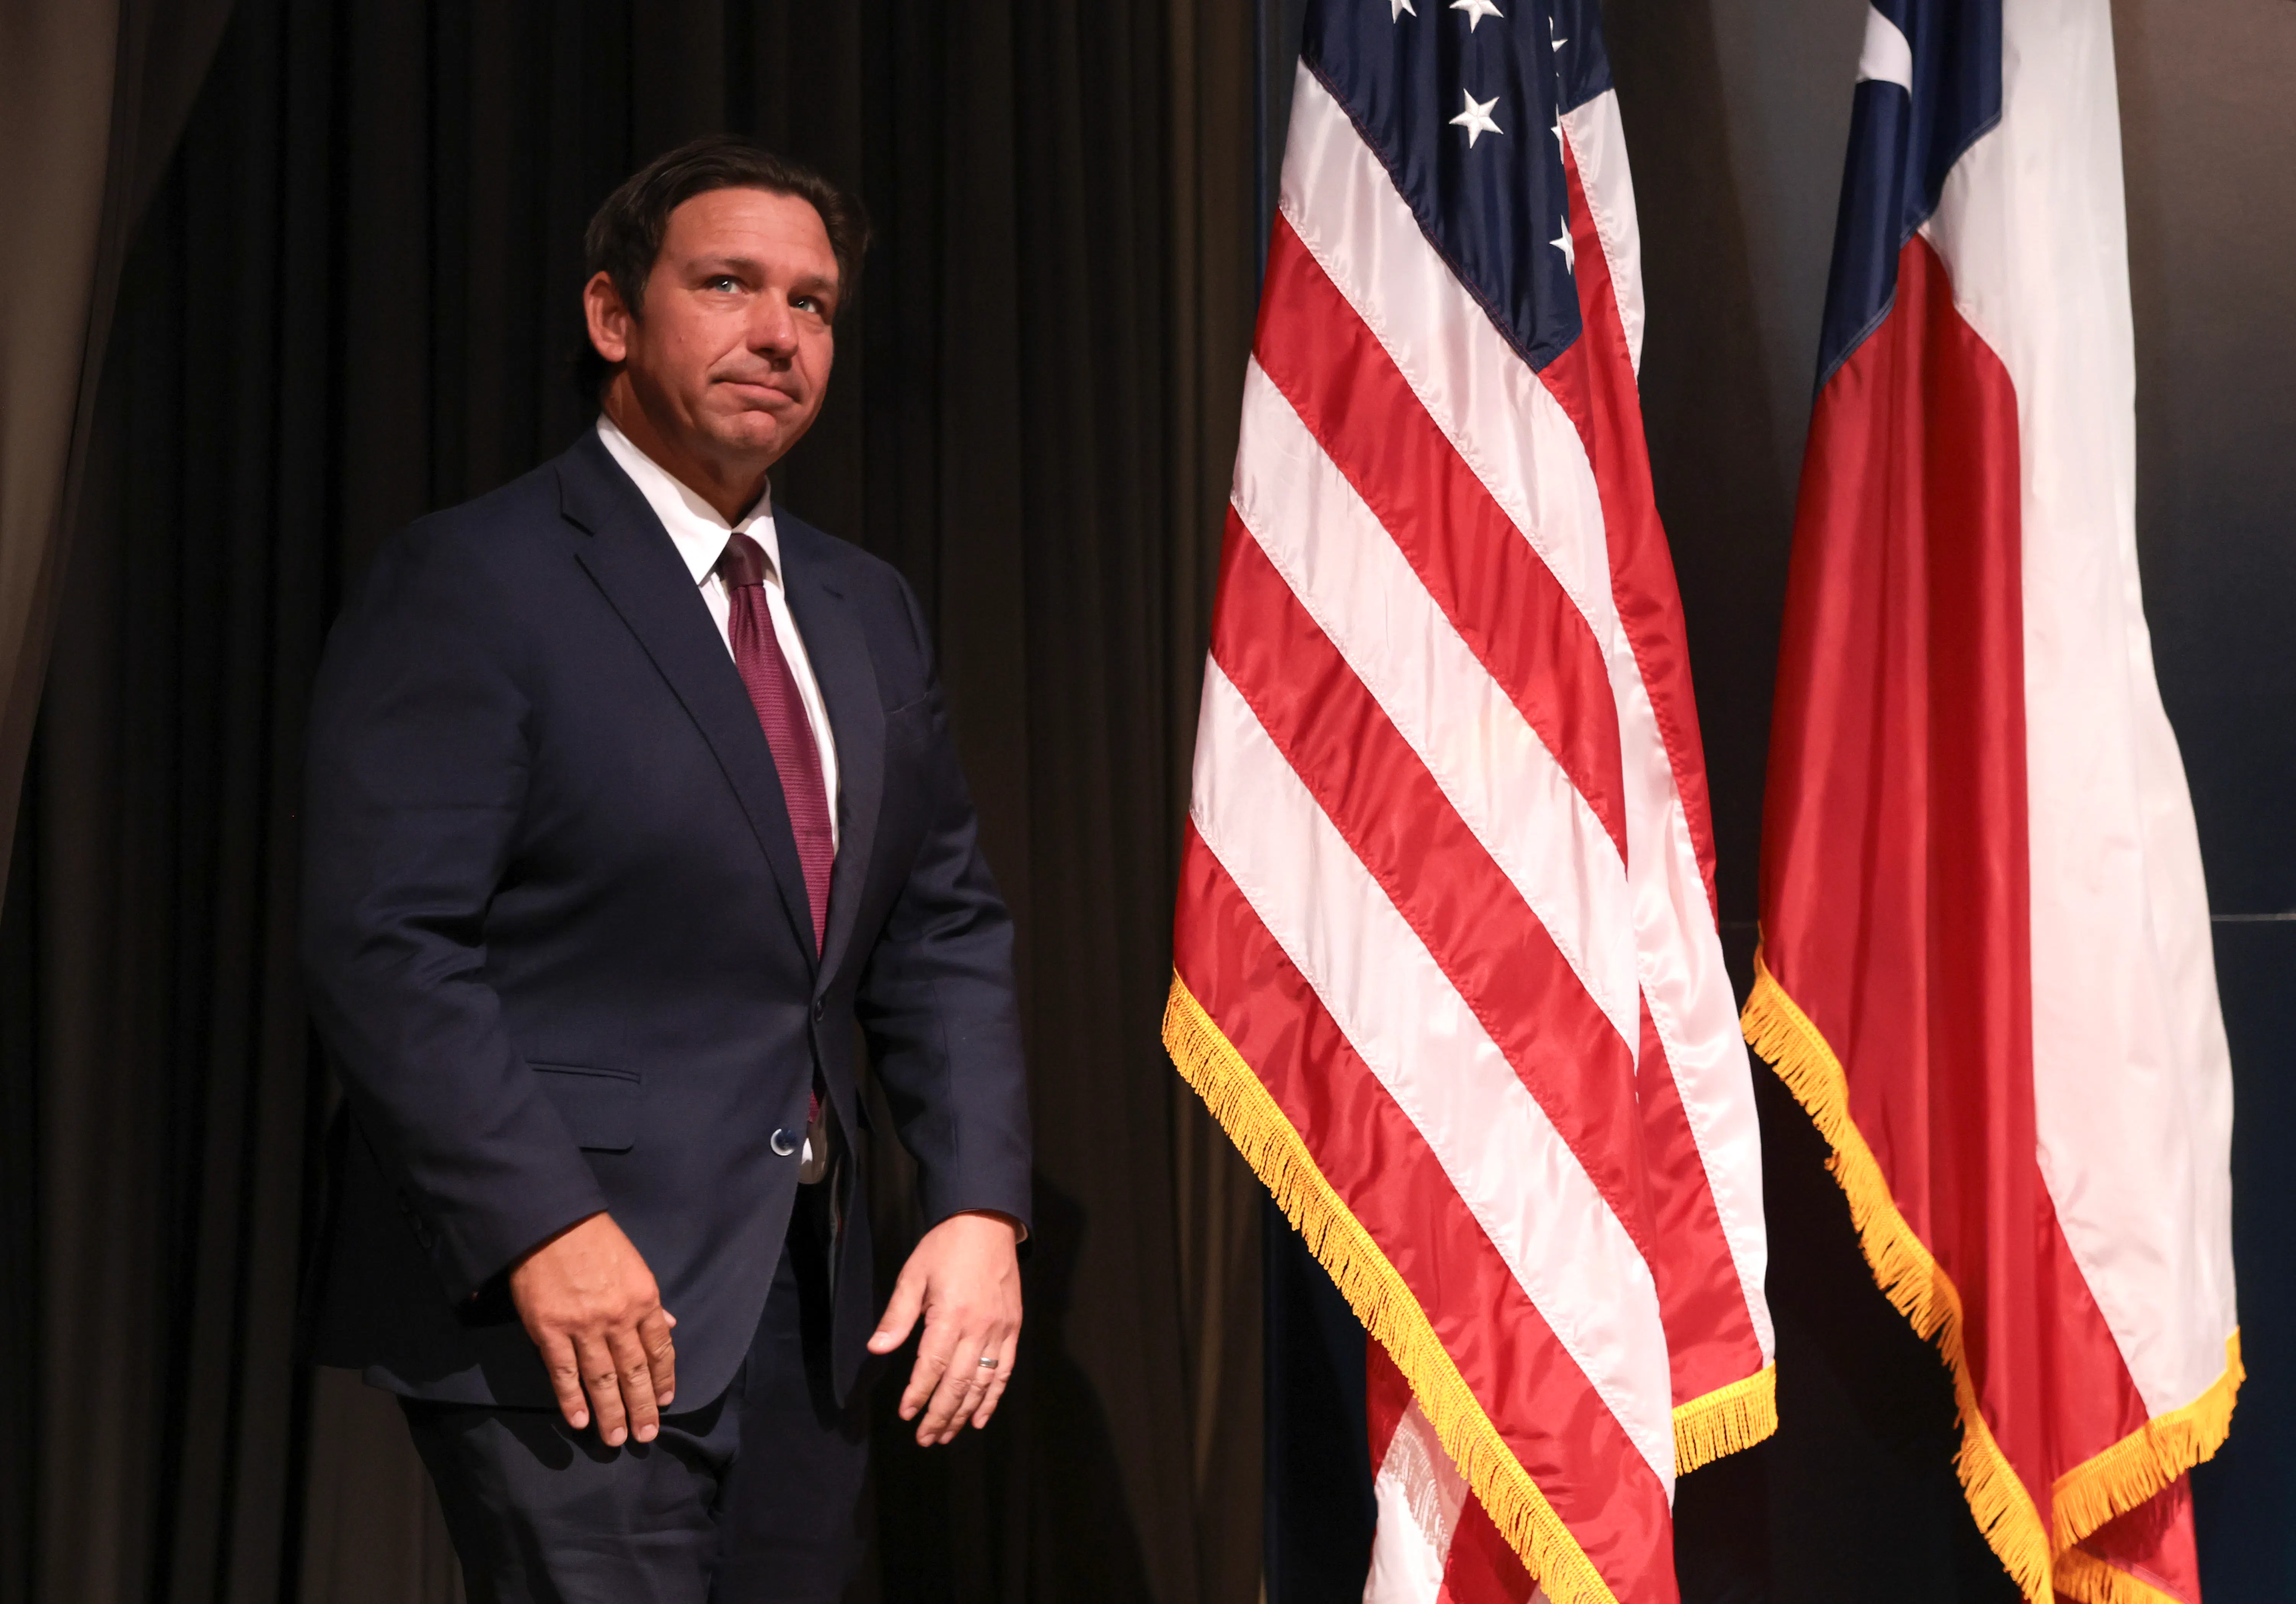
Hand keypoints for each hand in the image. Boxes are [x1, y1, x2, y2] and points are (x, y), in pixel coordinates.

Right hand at [508, 1212, 676, 1446]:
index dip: (663, 1378)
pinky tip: (580, 1421)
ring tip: (616, 1439)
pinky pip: (564, 1374)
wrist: (551, 1223)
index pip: (660, 1348)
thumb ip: (650, 1301)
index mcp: (643, 1299)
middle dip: (641, 1407)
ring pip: (602, 1379)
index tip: (664, 1402)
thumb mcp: (634, 1265)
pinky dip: (572, 1400)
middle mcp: (617, 1317)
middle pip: (634, 1371)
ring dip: (611, 1413)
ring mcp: (583, 1327)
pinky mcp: (550, 1332)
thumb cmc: (595, 1239)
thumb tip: (671, 1324)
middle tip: (645, 1436)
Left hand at [866, 1210, 1022, 1444]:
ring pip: (983, 1382)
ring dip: (964, 1413)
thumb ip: (897, 1316)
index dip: (919, 1394)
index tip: (907, 1414)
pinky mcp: (1013, 1327)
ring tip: (947, 1435)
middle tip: (925, 1438)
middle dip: (940, 1414)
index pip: (932, 1366)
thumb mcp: (913, 1275)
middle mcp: (978, 1327)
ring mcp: (1000, 1329)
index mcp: (950, 1314)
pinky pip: (1005, 1370)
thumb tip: (876, 1349)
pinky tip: (980, 1416)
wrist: (987, 1222)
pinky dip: (994, 1397)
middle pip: (958, 1383)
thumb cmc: (945, 1247)